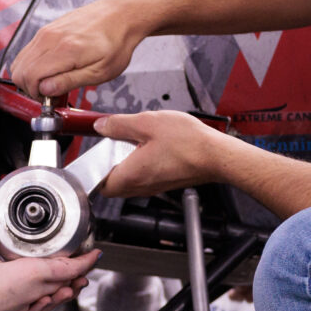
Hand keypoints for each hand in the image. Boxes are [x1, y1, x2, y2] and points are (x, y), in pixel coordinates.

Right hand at [10, 0, 147, 97]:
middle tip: (50, 93)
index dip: (36, 94)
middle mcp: (50, 38)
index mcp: (64, 50)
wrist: (121, 14)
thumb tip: (46, 90)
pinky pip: (29, 50)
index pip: (30, 77)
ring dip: (31, 76)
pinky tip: (52, 69)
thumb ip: (69, 81)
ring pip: (20, 60)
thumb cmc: (116, 42)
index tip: (50, 99)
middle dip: (30, 87)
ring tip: (52, 82)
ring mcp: (47, 31)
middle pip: (19, 69)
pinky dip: (34, 64)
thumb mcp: (100, 71)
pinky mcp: (48, 28)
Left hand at [90, 110, 235, 196]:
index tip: (96, 151)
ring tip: (135, 142)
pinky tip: (152, 146)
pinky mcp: (165, 183)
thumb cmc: (188, 142)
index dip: (94, 169)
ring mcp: (154, 187)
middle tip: (115, 144)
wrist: (217, 155)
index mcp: (131, 175)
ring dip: (125, 164)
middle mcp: (141, 187)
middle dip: (109, 166)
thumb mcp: (147, 123)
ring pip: (129, 181)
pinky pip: (144, 178)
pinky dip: (141, 165)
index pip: (99, 184)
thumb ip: (119, 124)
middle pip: (113, 185)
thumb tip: (101, 126)